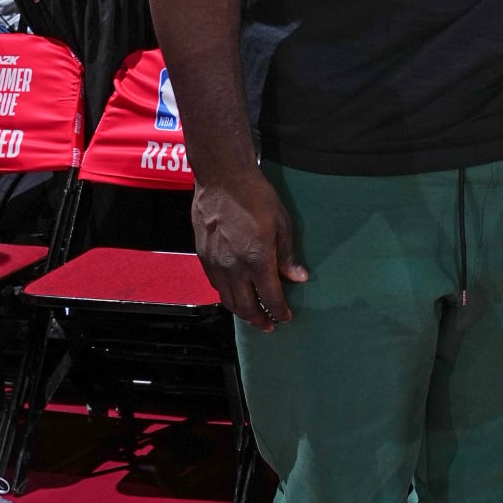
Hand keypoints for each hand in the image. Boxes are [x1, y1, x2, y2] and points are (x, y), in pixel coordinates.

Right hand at [191, 166, 308, 330]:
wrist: (222, 177)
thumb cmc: (254, 196)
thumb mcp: (281, 223)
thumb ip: (287, 255)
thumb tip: (298, 278)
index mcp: (257, 259)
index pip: (270, 298)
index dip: (279, 312)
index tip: (286, 317)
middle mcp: (234, 266)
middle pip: (246, 306)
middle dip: (259, 319)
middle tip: (270, 325)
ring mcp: (216, 263)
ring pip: (227, 300)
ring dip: (241, 312)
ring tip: (253, 315)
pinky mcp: (203, 256)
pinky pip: (215, 285)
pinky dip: (227, 295)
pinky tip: (236, 294)